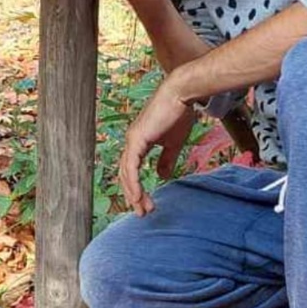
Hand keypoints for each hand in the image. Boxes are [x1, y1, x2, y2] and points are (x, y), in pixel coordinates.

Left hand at [119, 77, 196, 216]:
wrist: (180, 95)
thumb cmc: (178, 114)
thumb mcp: (172, 143)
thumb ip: (166, 160)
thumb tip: (161, 176)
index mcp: (138, 142)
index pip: (132, 170)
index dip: (137, 188)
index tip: (146, 204)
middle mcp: (131, 141)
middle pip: (126, 175)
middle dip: (134, 195)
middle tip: (142, 212)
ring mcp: (132, 140)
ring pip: (126, 173)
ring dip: (133, 193)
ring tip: (142, 209)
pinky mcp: (137, 139)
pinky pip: (132, 166)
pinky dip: (134, 182)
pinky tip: (137, 196)